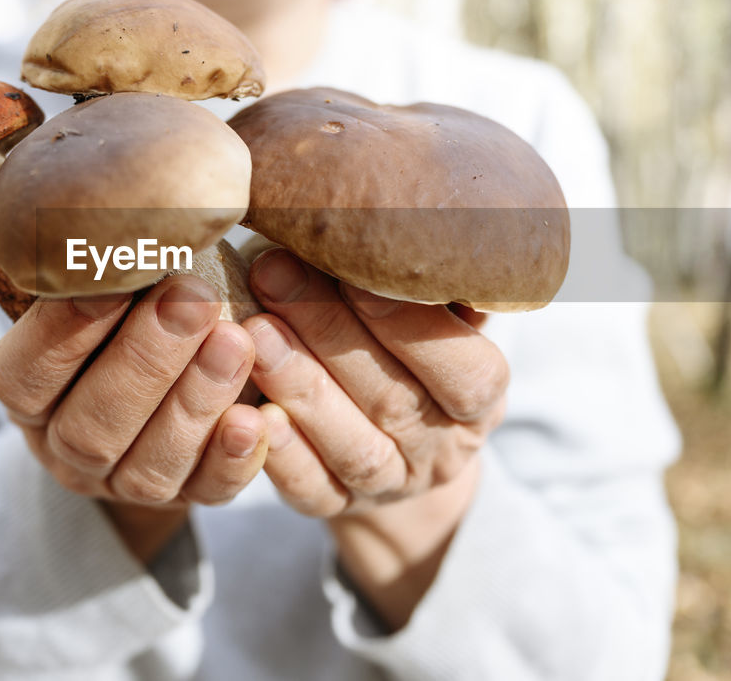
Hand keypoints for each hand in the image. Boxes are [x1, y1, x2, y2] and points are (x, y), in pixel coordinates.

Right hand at [0, 275, 267, 560]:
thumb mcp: (102, 286)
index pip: (25, 375)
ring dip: (195, 400)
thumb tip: (120, 207)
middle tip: (192, 298)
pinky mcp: (187, 498)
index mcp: (29, 396)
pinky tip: (257, 416)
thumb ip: (102, 264)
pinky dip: (233, 457)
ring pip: (149, 465)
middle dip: (145, 360)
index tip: (111, 279)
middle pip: (90, 426)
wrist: (169, 375)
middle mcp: (67, 449)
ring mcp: (124, 484)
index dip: (62, 331)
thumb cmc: (131, 307)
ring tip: (236, 340)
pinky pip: (208, 491)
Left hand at [244, 248, 507, 626]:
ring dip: (300, 385)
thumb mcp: (442, 323)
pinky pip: (310, 490)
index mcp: (480, 398)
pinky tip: (250, 413)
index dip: (411, 323)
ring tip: (252, 331)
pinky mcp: (335, 508)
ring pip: (351, 446)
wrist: (399, 450)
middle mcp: (442, 449)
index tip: (356, 269)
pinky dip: (282, 455)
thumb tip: (420, 221)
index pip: (465, 370)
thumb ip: (433, 289)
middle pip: (392, 398)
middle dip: (328, 331)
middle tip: (272, 272)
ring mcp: (390, 485)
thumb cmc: (410, 356)